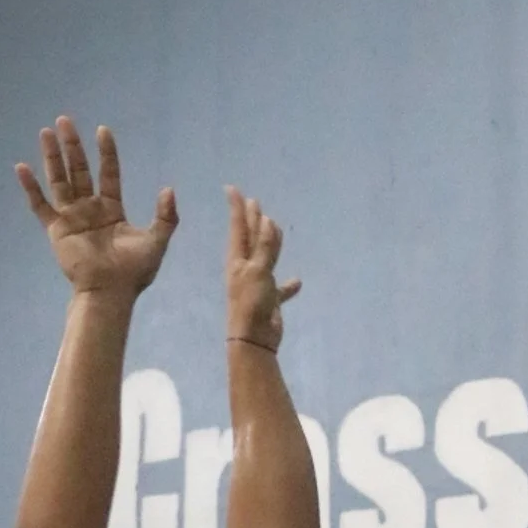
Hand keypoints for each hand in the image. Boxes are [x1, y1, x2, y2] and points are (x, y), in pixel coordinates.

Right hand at [17, 120, 176, 300]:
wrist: (110, 292)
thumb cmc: (134, 272)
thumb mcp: (156, 241)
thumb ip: (166, 216)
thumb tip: (168, 189)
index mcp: (111, 209)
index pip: (108, 173)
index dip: (106, 152)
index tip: (102, 130)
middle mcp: (89, 209)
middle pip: (79, 170)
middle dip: (72, 146)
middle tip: (65, 120)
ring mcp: (71, 218)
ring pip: (59, 180)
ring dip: (53, 157)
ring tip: (46, 132)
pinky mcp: (56, 230)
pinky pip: (40, 205)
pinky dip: (30, 188)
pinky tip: (21, 167)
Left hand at [225, 188, 298, 349]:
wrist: (253, 338)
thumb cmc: (250, 302)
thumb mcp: (258, 271)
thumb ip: (265, 247)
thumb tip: (269, 220)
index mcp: (238, 259)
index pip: (239, 227)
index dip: (237, 208)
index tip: (231, 188)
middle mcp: (245, 267)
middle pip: (250, 238)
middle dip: (252, 220)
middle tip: (252, 201)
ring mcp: (257, 282)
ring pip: (266, 256)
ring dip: (270, 242)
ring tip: (274, 226)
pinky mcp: (268, 298)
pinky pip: (279, 287)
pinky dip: (287, 284)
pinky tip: (297, 281)